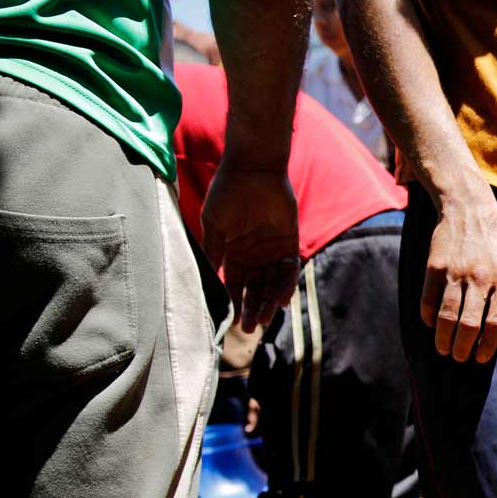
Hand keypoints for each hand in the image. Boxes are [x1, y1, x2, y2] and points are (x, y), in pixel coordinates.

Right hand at [201, 167, 300, 332]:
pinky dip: (286, 284)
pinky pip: (289, 268)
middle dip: (252, 308)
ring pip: (272, 282)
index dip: (234, 302)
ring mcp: (273, 249)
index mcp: (234, 251)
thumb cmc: (227, 193)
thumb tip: (206, 281)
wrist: (252, 168)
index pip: (235, 284)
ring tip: (266, 319)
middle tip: (251, 328)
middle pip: (255, 288)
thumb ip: (213, 253)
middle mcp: (254, 254)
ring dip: (268, 301)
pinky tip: (281, 300)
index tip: (232, 322)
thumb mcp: (214, 226)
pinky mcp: (290, 241)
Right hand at [423, 197, 496, 362]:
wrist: (468, 205)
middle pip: (469, 325)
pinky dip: (429, 316)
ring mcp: (456, 272)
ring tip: (444, 349)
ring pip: (447, 316)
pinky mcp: (435, 266)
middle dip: (463, 348)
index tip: (481, 358)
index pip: (496, 323)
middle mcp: (480, 278)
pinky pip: (429, 299)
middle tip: (460, 357)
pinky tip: (432, 324)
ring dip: (443, 338)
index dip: (487, 346)